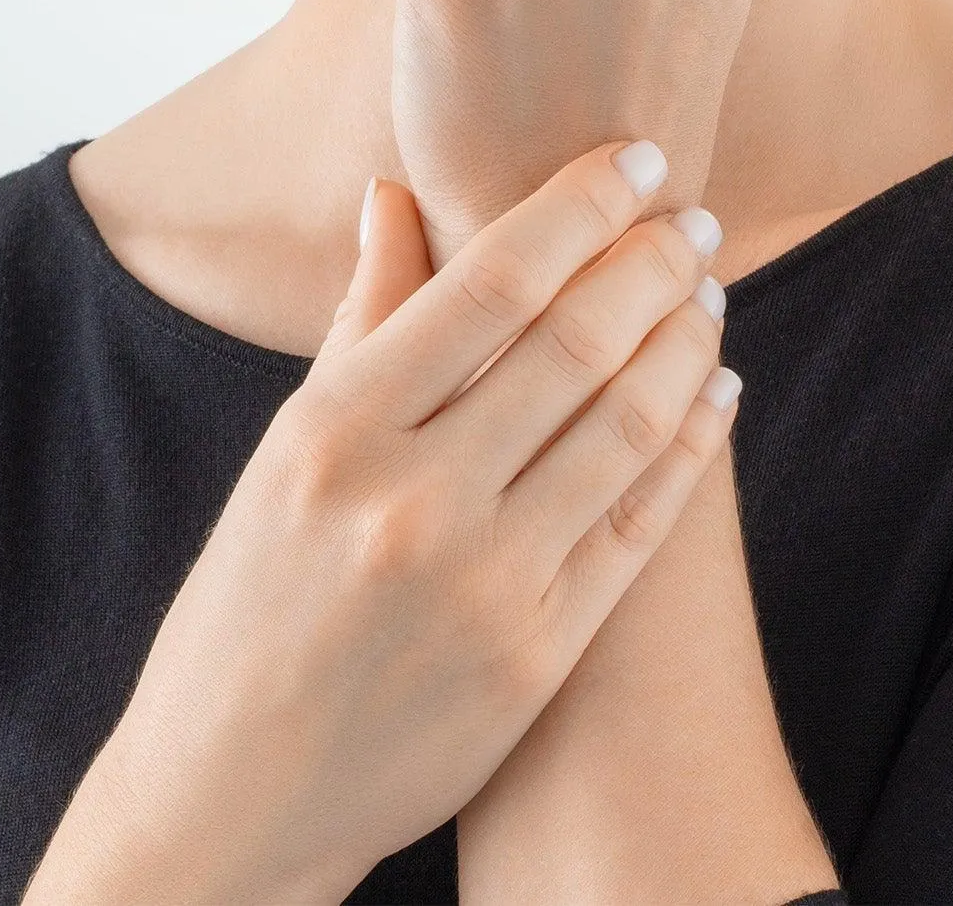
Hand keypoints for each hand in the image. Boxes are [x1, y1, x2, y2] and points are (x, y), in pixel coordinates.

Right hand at [23, 140, 740, 904]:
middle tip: (698, 220)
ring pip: (626, 424)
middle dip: (656, 262)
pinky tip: (715, 393)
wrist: (238, 793)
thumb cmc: (251, 601)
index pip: (491, 282)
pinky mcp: (538, 656)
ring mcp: (485, 585)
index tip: (639, 160)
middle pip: (577, 342)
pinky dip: (691, 444)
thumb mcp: (286, 449)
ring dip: (686, 342)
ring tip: (707, 296)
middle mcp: (412, 500)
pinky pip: (642, 523)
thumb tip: (394, 191)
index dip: (581, 207)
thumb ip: (357, 318)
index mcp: (334, 431)